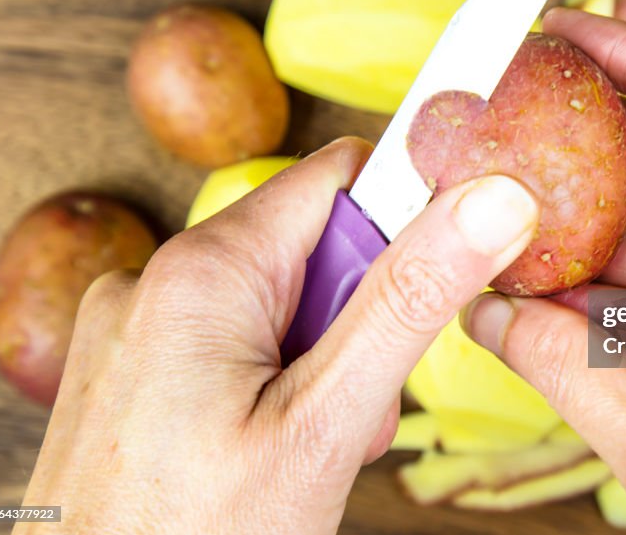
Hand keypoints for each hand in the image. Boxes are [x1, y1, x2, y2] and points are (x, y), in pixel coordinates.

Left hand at [17, 137, 538, 533]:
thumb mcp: (326, 419)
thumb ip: (410, 300)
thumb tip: (491, 201)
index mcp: (203, 270)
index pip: (340, 177)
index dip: (403, 222)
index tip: (431, 286)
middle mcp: (155, 281)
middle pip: (312, 250)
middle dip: (357, 322)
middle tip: (353, 407)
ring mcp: (137, 329)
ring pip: (279, 303)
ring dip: (319, 363)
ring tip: (306, 443)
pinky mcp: (134, 371)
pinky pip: (231, 343)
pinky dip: (272, 384)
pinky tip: (264, 447)